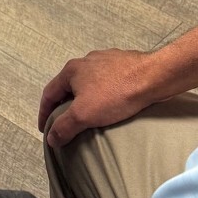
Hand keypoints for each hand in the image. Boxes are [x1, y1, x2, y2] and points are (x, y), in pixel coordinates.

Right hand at [38, 48, 178, 147]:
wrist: (153, 77)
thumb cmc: (115, 94)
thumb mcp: (84, 115)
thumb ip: (63, 126)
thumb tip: (51, 138)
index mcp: (71, 70)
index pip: (49, 93)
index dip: (44, 113)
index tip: (44, 129)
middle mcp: (86, 61)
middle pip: (68, 86)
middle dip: (64, 105)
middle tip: (65, 122)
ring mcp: (106, 59)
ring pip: (89, 82)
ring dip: (85, 98)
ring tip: (89, 114)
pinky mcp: (124, 63)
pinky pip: (108, 81)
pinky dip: (104, 93)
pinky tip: (112, 104)